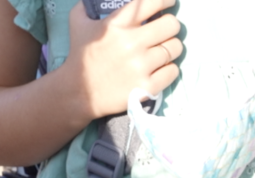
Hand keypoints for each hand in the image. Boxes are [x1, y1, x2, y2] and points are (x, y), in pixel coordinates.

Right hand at [65, 0, 182, 117]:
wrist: (79, 92)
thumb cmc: (82, 56)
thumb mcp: (79, 23)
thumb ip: (88, 6)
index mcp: (117, 24)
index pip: (153, 2)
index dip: (167, 1)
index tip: (170, 3)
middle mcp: (132, 42)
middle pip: (172, 25)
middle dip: (170, 26)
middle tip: (164, 32)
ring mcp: (141, 66)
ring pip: (175, 48)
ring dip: (171, 48)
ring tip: (161, 51)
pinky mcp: (148, 86)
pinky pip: (174, 70)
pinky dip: (169, 68)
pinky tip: (160, 68)